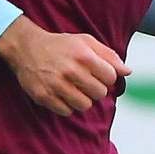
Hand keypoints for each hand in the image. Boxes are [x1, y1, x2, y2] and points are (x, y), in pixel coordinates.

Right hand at [0, 16, 126, 115]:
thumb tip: (128, 72)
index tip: (98, 73)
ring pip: (85, 105)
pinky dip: (67, 105)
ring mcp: (55, 85)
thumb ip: (109, 56)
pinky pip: (67, 111)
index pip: (111, 77)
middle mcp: (70, 71)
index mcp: (83, 56)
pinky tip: (62, 94)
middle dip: (96, 89)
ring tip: (75, 89)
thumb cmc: (61, 45)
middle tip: (85, 82)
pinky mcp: (43, 96)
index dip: (107, 77)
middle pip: (100, 93)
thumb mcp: (86, 42)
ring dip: (83, 99)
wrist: (26, 47)